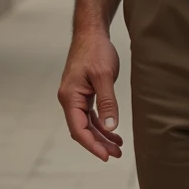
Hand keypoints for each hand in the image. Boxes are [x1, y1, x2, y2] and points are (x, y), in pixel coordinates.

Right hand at [57, 32, 123, 161]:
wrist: (91, 32)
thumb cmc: (96, 50)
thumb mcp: (104, 76)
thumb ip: (107, 102)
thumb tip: (111, 127)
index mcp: (70, 97)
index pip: (79, 129)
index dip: (92, 145)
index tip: (106, 157)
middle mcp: (70, 99)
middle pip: (83, 129)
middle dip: (99, 143)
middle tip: (117, 154)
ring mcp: (76, 96)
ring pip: (88, 123)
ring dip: (102, 135)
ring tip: (118, 147)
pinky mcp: (83, 92)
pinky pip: (91, 113)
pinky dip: (102, 122)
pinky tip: (113, 130)